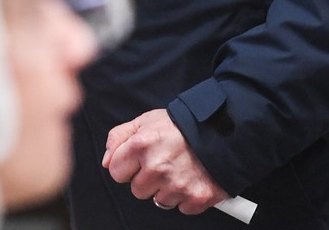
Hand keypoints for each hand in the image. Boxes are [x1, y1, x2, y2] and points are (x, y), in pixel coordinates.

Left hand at [104, 109, 226, 214]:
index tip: (139, 160)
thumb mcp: (144, 121)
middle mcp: (157, 167)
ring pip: (159, 200)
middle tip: (163, 163)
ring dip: (167, 189)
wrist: (222, 130)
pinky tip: (192, 178)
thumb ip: (119, 138)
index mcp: (141, 146)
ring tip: (179, 169)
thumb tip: (106, 161)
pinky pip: (182, 207)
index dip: (126, 166)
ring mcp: (178, 184)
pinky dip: (187, 196)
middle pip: (137, 190)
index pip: (116, 172)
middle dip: (147, 179)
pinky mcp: (197, 197)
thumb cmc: (180, 125)